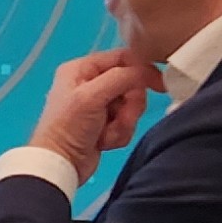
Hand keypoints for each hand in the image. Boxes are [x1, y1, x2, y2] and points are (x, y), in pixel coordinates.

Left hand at [29, 50, 157, 181]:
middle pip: (131, 84)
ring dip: (123, 123)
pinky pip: (127, 123)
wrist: (60, 165)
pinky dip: (118, 134)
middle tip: (117, 117)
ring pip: (131, 106)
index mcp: (82, 68)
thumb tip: (146, 71)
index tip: (160, 84)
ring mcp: (98, 104)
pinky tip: (103, 142)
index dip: (142, 69)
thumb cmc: (70, 126)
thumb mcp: (93, 96)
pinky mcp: (105, 124)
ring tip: (105, 134)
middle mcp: (90, 82)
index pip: (122, 57)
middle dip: (129, 106)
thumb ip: (121, 78)